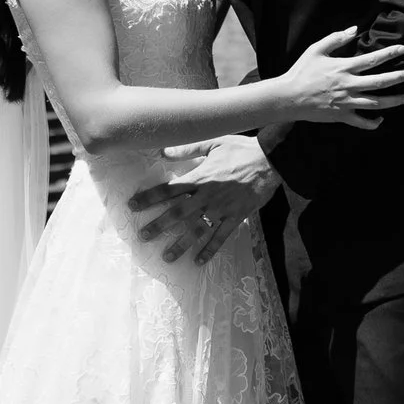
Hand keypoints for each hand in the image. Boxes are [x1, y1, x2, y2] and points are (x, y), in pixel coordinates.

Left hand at [129, 135, 279, 264]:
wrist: (270, 161)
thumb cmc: (241, 149)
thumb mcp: (213, 142)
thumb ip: (187, 149)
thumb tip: (163, 151)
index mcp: (200, 177)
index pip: (169, 189)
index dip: (149, 198)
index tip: (133, 205)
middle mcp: (207, 196)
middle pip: (178, 213)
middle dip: (159, 225)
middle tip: (143, 237)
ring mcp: (222, 209)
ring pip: (197, 230)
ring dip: (181, 244)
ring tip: (167, 257)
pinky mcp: (236, 217)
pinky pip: (221, 237)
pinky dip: (210, 249)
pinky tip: (199, 261)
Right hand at [275, 28, 403, 126]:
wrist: (288, 97)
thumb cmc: (302, 71)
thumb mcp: (315, 49)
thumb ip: (335, 38)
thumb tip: (354, 29)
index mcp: (343, 68)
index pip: (372, 59)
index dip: (390, 53)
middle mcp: (348, 85)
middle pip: (380, 81)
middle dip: (400, 77)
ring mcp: (346, 102)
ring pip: (376, 103)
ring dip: (395, 101)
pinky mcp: (342, 116)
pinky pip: (362, 122)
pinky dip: (374, 122)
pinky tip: (382, 118)